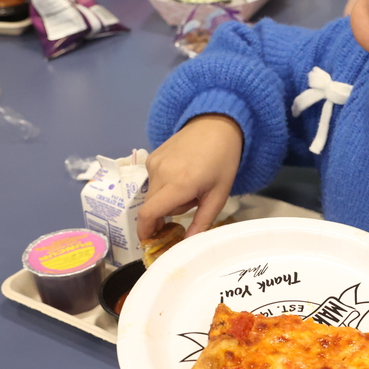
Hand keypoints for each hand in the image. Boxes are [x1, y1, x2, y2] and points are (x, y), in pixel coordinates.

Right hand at [137, 114, 243, 240]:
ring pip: (153, 194)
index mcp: (179, 184)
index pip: (148, 214)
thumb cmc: (223, 161)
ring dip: (167, 198)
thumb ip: (201, 222)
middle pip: (152, 207)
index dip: (145, 231)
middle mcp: (160, 173)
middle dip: (166, 214)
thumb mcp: (219, 195)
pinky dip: (165, 185)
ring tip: (191, 185)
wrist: (216, 124)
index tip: (149, 241)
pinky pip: (153, 180)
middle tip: (192, 203)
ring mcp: (153, 162)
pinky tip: (183, 174)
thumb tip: (187, 244)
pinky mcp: (152, 156)